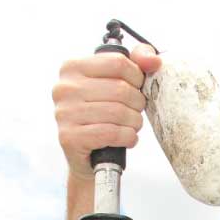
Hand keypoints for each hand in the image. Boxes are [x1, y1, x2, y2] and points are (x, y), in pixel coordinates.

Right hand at [52, 43, 161, 180]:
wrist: (86, 158)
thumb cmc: (102, 117)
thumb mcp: (115, 83)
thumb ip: (136, 63)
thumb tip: (154, 61)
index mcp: (72, 67)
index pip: (118, 62)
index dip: (137, 77)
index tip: (137, 89)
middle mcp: (64, 88)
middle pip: (120, 89)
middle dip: (137, 103)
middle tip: (136, 112)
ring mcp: (64, 112)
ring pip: (118, 112)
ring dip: (134, 122)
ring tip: (132, 126)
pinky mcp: (70, 137)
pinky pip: (111, 133)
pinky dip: (127, 137)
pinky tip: (127, 138)